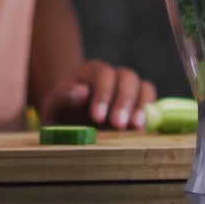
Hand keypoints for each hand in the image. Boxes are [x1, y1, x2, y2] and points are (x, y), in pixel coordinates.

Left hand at [38, 60, 156, 129]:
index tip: (97, 118)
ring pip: (143, 87)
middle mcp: (114, 76)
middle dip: (124, 101)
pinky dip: (149, 116)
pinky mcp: (139, 106)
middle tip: (119, 125)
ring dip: (141, 107)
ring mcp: (129, 90)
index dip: (103, 94)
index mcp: (92, 71)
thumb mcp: (53, 105)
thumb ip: (63, 97)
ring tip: (136, 128)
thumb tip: (82, 92)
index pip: (103, 74)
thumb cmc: (60, 113)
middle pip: (127, 77)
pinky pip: (151, 104)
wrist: (70, 123)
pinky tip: (141, 132)